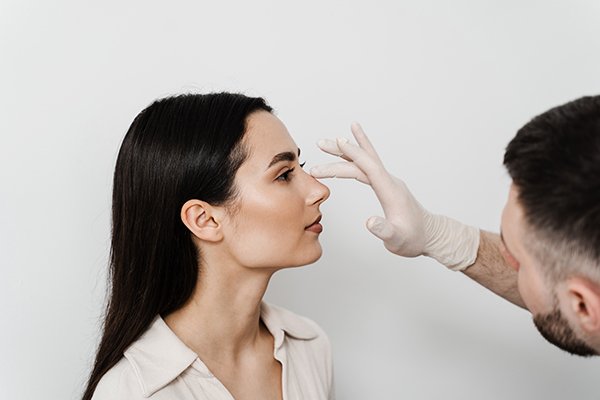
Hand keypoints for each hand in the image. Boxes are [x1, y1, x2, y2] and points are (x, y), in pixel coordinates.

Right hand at [310, 122, 478, 270]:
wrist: (429, 235)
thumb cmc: (413, 238)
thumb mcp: (397, 240)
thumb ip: (384, 230)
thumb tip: (369, 222)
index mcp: (390, 191)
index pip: (370, 167)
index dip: (354, 153)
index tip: (339, 141)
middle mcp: (389, 181)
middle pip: (363, 161)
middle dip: (341, 152)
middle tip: (320, 144)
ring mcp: (388, 181)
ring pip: (364, 161)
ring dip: (345, 151)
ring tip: (326, 144)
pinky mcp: (385, 184)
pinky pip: (368, 166)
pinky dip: (356, 156)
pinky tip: (350, 149)